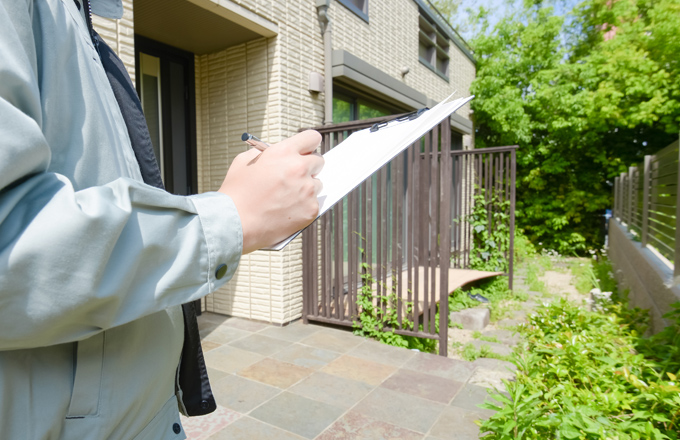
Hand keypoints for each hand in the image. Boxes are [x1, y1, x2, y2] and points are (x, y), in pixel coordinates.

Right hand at [219, 130, 323, 252]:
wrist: (234, 223)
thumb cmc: (236, 195)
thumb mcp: (244, 161)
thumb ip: (264, 152)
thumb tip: (274, 152)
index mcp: (283, 152)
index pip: (312, 138)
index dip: (308, 145)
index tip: (306, 151)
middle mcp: (298, 168)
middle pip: (319, 161)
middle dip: (308, 167)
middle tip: (294, 176)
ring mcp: (307, 190)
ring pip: (318, 184)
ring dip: (307, 188)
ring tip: (287, 197)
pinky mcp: (311, 210)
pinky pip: (314, 204)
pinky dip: (304, 207)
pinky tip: (287, 210)